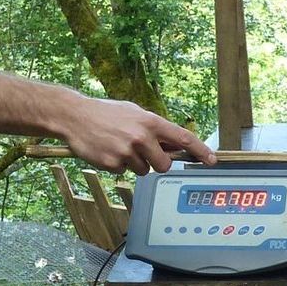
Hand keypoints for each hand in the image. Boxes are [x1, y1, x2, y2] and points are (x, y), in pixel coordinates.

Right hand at [64, 97, 216, 175]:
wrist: (75, 116)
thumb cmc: (106, 113)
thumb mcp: (134, 113)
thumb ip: (154, 128)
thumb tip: (173, 143)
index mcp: (150, 122)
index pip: (182, 138)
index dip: (200, 150)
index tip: (211, 160)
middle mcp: (141, 137)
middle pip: (164, 165)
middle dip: (157, 163)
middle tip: (143, 152)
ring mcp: (127, 152)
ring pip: (143, 170)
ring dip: (135, 163)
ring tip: (119, 146)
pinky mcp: (113, 164)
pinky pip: (125, 172)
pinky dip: (119, 165)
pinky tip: (108, 150)